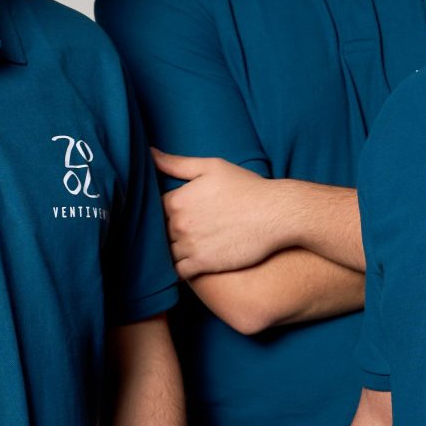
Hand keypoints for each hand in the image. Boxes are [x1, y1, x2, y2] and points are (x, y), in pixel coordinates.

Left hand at [154, 151, 291, 276]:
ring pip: (167, 252)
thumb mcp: (212, 167)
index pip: (155, 209)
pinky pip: (178, 271)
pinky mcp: (203, 264)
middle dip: (168, 230)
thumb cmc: (246, 187)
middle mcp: (179, 224)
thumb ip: (177, 163)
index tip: (178, 212)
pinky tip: (189, 262)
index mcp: (177, 200)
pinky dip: (179, 268)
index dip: (165, 211)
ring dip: (173, 250)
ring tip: (188, 245)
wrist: (276, 213)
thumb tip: (149, 153)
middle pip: (160, 232)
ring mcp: (190, 246)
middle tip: (187, 228)